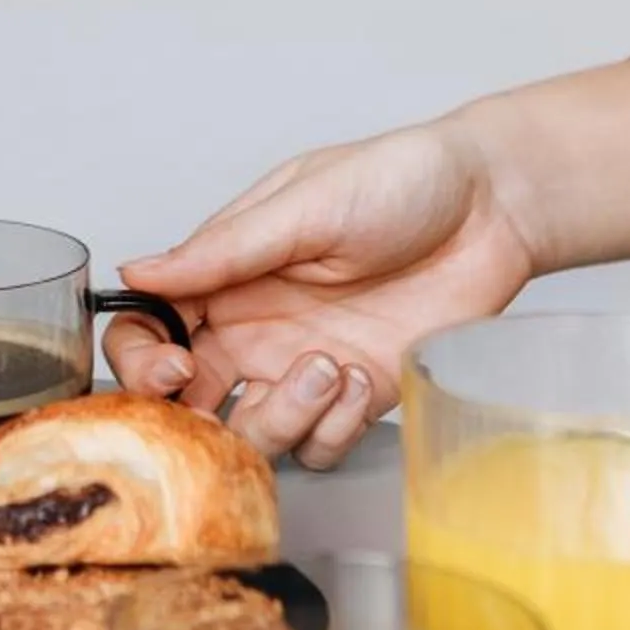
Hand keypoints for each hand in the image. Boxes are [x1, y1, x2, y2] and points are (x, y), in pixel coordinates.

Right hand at [103, 113, 535, 466]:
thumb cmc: (398, 181)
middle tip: (221, 399)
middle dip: (192, 415)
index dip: (142, 358)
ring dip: (278, 417)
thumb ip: (223, 248)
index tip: (172, 366)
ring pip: (251, 434)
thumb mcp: (303, 203)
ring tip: (327, 366)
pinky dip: (334, 429)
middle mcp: (254, 328)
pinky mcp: (359, 398)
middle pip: (186, 399)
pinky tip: (364, 378)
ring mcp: (304, 367)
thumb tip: (136, 272)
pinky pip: (319, 448)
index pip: (150, 326)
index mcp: (227, 273)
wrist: (493, 209)